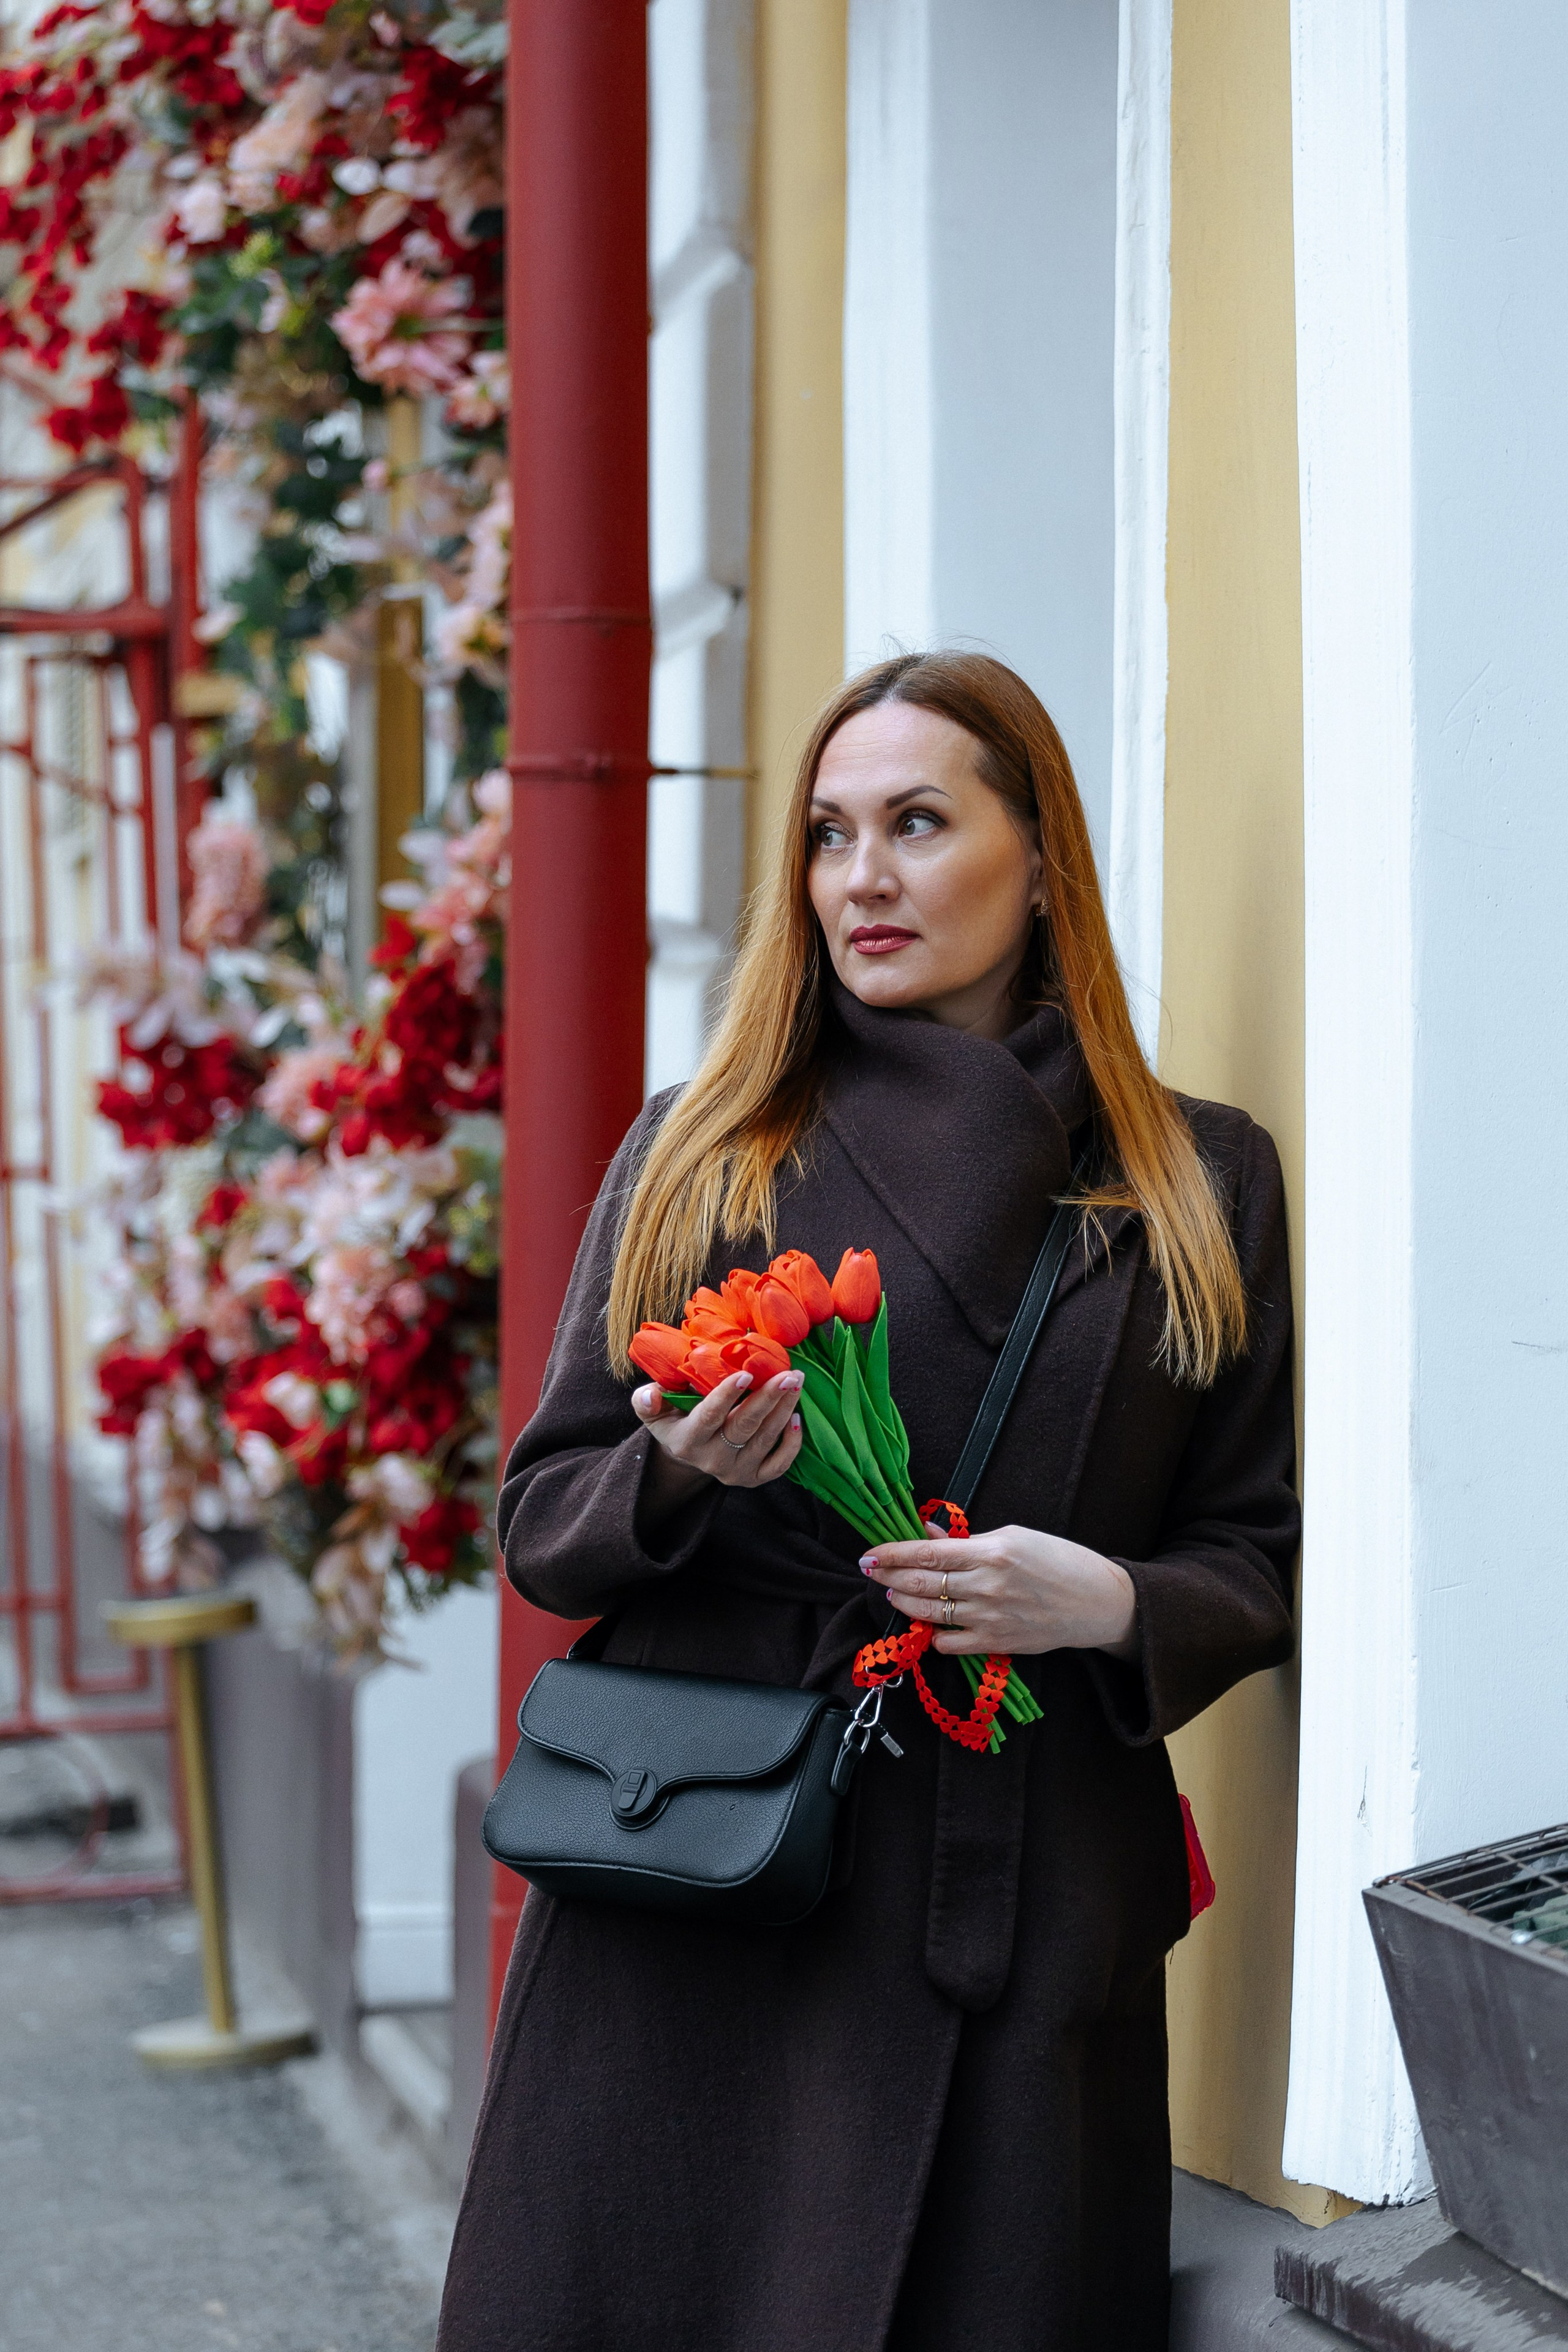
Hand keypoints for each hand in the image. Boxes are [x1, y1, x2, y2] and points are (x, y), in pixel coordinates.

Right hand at [632, 1368, 804, 1522]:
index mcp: (687, 1440)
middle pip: (744, 1426)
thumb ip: (646, 1400)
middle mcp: (711, 1460)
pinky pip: (778, 1465)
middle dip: (768, 1398)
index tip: (747, 1373)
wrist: (686, 1451)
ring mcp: (734, 1472)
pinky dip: (791, 1443)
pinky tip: (797, 1417)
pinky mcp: (753, 1478)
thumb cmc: (673, 1418)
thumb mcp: (653, 1409)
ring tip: (796, 1382)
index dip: (728, 1395)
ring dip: (784, 1409)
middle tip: (788, 1373)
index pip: (709, 1416)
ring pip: (765, 1439)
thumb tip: (650, 1395)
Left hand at [860, 1521, 1138, 1661]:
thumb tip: (928, 1534)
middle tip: (870, 1570)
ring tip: (894, 1591)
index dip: (892, 1553)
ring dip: (904, 1602)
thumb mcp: (1014, 1536)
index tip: (869, 1553)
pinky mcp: (996, 1643)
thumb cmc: (1059, 1561)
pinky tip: (928, 1622)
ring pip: (930, 1612)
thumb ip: (968, 1539)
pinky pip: (949, 1643)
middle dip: (888, 1576)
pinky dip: (933, 1633)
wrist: (1097, 1602)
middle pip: (921, 1582)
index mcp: (992, 1552)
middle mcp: (987, 1586)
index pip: (927, 1552)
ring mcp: (990, 1618)